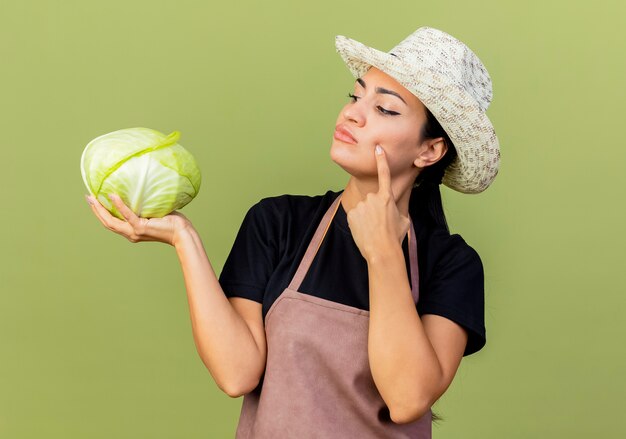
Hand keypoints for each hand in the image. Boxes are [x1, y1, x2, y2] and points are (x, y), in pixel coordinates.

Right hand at [85, 193, 192, 245]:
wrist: (181, 232)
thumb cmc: (172, 222)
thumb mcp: (153, 212)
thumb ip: (144, 205)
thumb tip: (141, 189)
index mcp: (132, 231)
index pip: (112, 223)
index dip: (101, 213)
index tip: (93, 201)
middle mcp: (131, 233)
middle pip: (107, 222)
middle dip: (96, 210)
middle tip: (87, 197)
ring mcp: (135, 232)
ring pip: (111, 221)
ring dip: (100, 209)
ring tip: (92, 197)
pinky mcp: (141, 227)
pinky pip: (126, 214)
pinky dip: (119, 205)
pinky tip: (112, 195)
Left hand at [346, 145, 410, 261]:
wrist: (382, 250)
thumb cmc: (395, 237)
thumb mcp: (403, 219)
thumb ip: (397, 208)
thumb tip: (396, 207)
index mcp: (387, 197)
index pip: (384, 174)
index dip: (381, 160)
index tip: (378, 148)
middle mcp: (373, 198)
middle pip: (372, 200)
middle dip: (374, 210)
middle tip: (379, 224)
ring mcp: (361, 205)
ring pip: (363, 208)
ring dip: (366, 217)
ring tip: (372, 229)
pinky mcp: (352, 213)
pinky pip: (355, 215)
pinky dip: (358, 222)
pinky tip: (364, 230)